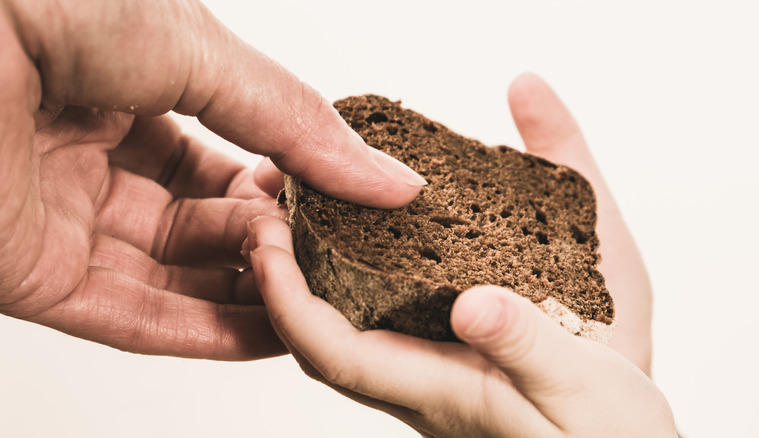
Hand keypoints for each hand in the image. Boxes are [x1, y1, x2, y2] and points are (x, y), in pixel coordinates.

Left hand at [0, 0, 424, 359]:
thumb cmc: (37, 5)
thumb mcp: (195, 46)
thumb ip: (292, 120)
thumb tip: (390, 179)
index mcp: (135, 86)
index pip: (237, 154)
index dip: (297, 184)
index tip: (360, 207)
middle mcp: (100, 154)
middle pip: (214, 221)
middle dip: (283, 240)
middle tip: (343, 255)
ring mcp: (66, 217)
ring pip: (182, 276)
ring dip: (256, 290)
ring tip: (323, 295)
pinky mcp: (30, 276)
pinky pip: (133, 316)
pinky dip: (207, 332)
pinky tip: (274, 334)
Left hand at [249, 73, 672, 434]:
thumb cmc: (613, 437)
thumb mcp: (588, 388)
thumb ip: (530, 346)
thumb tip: (472, 302)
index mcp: (443, 393)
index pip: (334, 353)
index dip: (287, 300)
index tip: (264, 236)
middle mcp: (419, 383)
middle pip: (319, 333)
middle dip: (280, 270)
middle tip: (271, 195)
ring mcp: (429, 369)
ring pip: (344, 320)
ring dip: (310, 263)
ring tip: (303, 197)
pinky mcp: (447, 354)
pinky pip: (378, 312)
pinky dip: (354, 266)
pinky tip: (363, 227)